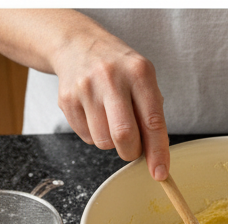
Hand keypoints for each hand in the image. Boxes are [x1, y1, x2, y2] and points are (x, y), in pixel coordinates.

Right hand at [51, 27, 169, 178]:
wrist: (77, 45)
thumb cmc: (119, 70)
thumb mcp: (144, 81)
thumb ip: (152, 116)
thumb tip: (157, 158)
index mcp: (138, 73)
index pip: (152, 122)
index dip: (158, 152)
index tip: (160, 174)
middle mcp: (111, 78)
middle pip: (124, 135)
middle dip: (132, 152)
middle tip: (133, 147)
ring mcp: (85, 87)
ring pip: (104, 141)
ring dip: (112, 143)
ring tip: (112, 122)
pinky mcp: (66, 99)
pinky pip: (87, 137)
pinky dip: (95, 135)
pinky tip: (95, 115)